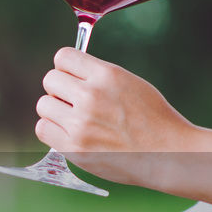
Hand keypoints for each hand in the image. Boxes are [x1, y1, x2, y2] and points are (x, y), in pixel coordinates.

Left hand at [36, 48, 195, 185]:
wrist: (169, 154)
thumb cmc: (153, 119)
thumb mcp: (131, 83)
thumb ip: (99, 76)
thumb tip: (68, 72)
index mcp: (107, 75)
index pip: (63, 56)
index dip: (66, 67)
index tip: (73, 77)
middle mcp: (91, 96)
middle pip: (50, 80)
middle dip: (60, 88)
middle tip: (74, 100)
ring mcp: (80, 123)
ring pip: (43, 105)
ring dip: (55, 110)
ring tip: (74, 118)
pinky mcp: (74, 148)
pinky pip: (42, 129)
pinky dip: (51, 129)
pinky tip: (69, 132)